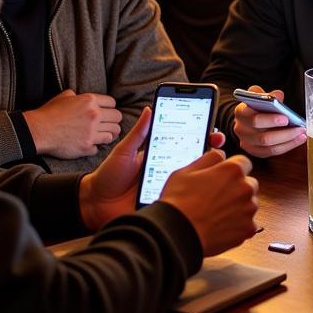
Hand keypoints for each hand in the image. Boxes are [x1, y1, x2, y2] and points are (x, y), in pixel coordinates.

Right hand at [23, 89, 122, 158]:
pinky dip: (95, 147)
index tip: (106, 112)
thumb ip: (79, 96)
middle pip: (117, 118)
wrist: (38, 131)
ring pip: (113, 133)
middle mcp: (94, 115)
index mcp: (90, 101)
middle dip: (113, 121)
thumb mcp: (64, 96)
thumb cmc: (49, 113)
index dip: (109, 108)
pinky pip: (99, 148)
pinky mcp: (87, 147)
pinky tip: (89, 145)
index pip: (113, 103)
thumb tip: (83, 98)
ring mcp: (92, 132)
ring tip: (103, 135)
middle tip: (108, 124)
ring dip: (109, 134)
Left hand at [79, 109, 224, 230]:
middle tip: (217, 141)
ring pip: (193, 180)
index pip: (184, 142)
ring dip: (206, 170)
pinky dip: (194, 194)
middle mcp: (168, 171)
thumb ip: (138, 133)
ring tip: (213, 160)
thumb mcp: (124, 151)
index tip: (211, 125)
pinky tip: (202, 186)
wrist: (96, 204)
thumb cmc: (109, 176)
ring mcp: (168, 188)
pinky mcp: (165, 204)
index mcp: (160, 155)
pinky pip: (182, 200)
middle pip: (194, 160)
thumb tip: (149, 108)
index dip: (199, 134)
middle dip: (210, 149)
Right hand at [160, 151, 259, 256]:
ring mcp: (248, 210)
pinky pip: (248, 224)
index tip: (224, 177)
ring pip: (249, 204)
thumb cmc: (179, 203)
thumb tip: (219, 154)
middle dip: (237, 188)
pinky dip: (238, 225)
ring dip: (238, 207)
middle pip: (248, 184)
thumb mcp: (187, 170)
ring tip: (216, 214)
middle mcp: (245, 188)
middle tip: (217, 197)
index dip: (231, 170)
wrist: (177, 234)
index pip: (243, 162)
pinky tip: (220, 226)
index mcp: (233, 170)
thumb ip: (209, 158)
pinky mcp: (247, 229)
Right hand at [232, 85, 306, 157]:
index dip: (270, 120)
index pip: (255, 119)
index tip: (286, 118)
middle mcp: (241, 130)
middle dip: (284, 133)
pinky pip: (272, 152)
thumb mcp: (258, 94)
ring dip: (288, 141)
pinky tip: (297, 139)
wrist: (246, 116)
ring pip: (269, 147)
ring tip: (302, 133)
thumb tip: (278, 96)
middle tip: (299, 128)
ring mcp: (247, 143)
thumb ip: (267, 94)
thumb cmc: (255, 104)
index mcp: (241, 113)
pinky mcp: (255, 151)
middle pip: (263, 137)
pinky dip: (287, 146)